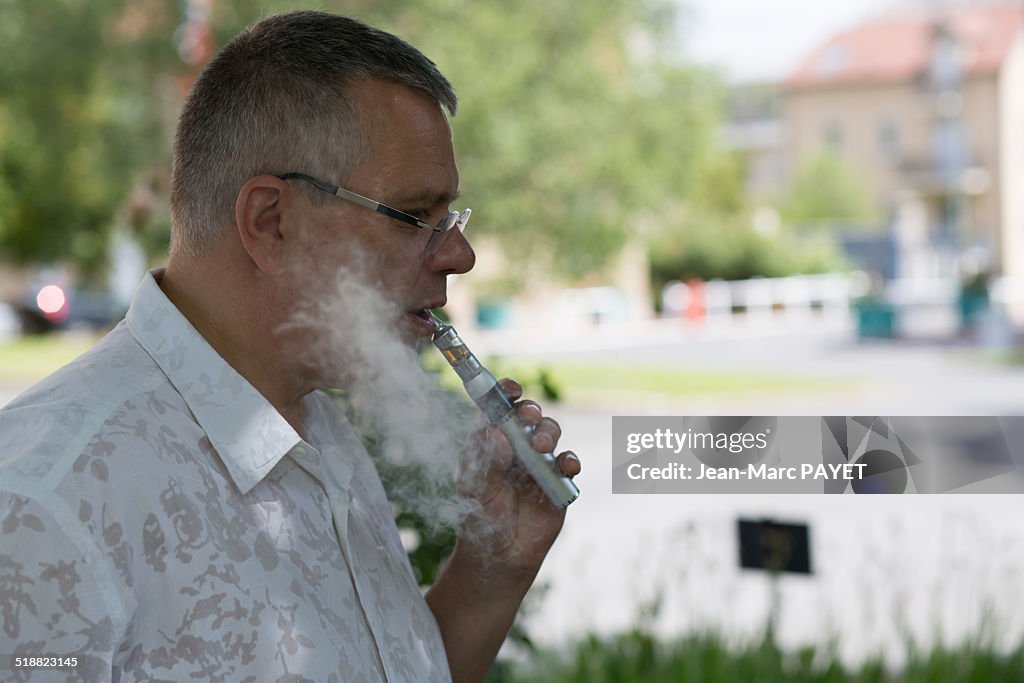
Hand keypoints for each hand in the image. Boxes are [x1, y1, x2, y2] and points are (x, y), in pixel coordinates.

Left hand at [456, 378, 580, 576]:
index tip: (511, 389)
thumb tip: (498, 432)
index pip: (497, 408)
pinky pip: (569, 463)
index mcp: (490, 441)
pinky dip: (570, 460)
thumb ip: (488, 462)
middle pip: (529, 416)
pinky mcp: (558, 481)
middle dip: (531, 411)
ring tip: (542, 445)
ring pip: (550, 433)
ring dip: (549, 433)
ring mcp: (538, 462)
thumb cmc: (481, 518)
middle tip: (529, 418)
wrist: (500, 555)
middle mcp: (515, 446)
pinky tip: (566, 466)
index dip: (505, 393)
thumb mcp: (477, 491)